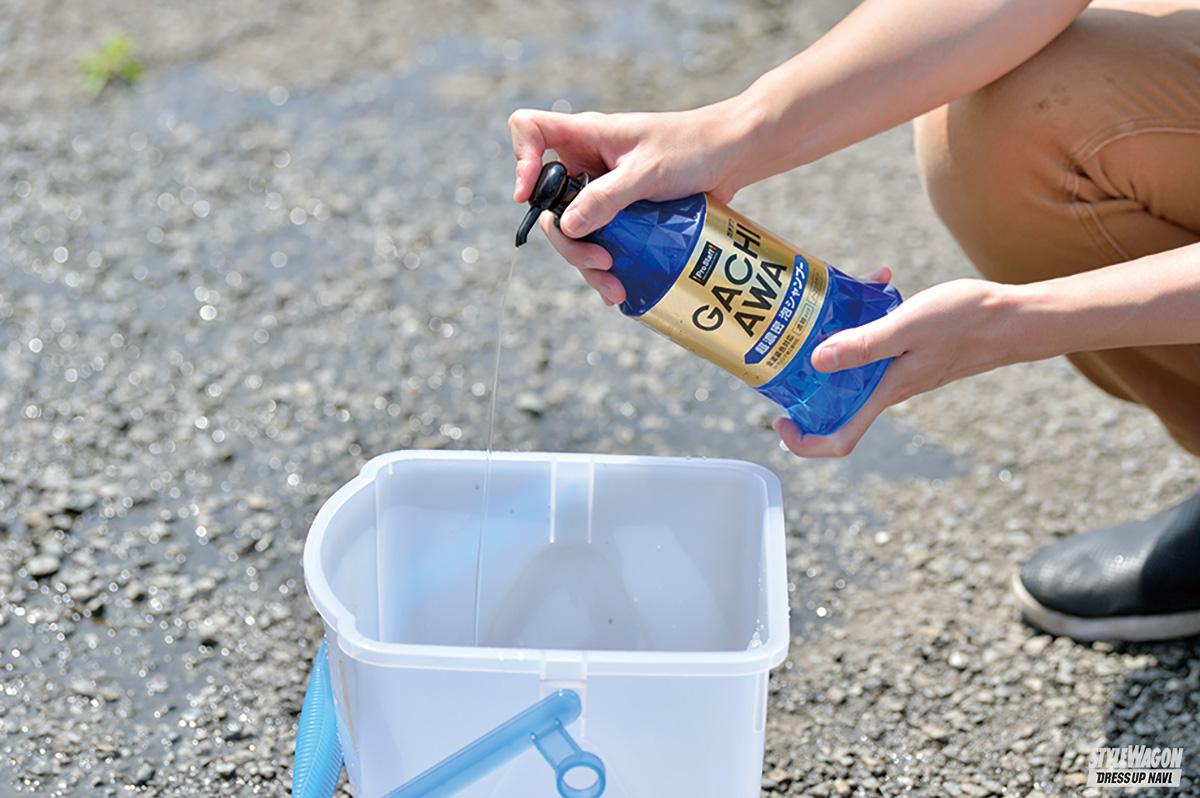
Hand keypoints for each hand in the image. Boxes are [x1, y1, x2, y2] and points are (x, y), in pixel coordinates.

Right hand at [509, 102, 755, 304]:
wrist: (735, 155)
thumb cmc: (692, 148)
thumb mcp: (647, 172)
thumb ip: (607, 198)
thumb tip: (568, 226)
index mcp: (585, 137)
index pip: (529, 130)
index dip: (520, 160)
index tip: (527, 196)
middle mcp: (588, 165)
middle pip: (550, 203)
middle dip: (567, 240)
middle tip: (599, 259)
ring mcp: (605, 192)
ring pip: (576, 232)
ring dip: (588, 263)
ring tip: (615, 286)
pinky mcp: (625, 215)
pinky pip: (603, 243)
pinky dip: (608, 268)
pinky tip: (621, 288)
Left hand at [774, 277, 1022, 456]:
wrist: (1019, 317)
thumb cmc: (969, 320)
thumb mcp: (908, 326)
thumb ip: (864, 345)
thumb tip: (818, 363)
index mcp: (886, 392)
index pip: (840, 439)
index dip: (805, 441)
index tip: (782, 418)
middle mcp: (890, 389)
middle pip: (837, 402)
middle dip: (809, 378)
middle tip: (789, 343)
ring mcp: (901, 372)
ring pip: (855, 368)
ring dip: (837, 339)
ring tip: (828, 302)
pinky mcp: (911, 353)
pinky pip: (877, 344)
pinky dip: (868, 319)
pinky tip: (875, 283)